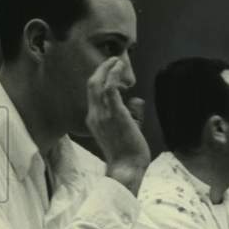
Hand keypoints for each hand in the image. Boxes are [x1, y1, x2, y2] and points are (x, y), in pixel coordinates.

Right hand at [88, 58, 150, 191]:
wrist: (126, 168)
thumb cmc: (127, 153)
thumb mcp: (125, 131)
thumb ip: (130, 115)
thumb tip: (137, 100)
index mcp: (94, 120)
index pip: (93, 95)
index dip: (100, 80)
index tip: (110, 71)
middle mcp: (94, 115)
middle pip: (91, 85)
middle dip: (101, 70)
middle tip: (112, 60)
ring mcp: (102, 114)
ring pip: (98, 83)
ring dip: (107, 69)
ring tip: (116, 61)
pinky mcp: (115, 114)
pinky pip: (110, 88)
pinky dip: (113, 75)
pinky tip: (119, 68)